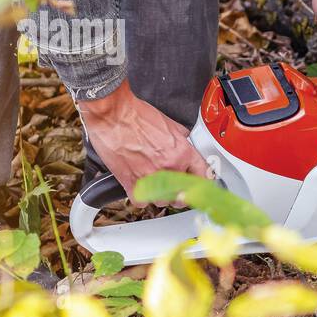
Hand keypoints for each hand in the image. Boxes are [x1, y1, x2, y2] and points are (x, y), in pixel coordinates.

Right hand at [78, 79, 208, 197]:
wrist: (114, 114)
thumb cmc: (136, 115)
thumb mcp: (169, 123)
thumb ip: (181, 138)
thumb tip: (185, 143)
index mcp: (182, 152)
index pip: (203, 176)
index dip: (200, 183)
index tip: (198, 187)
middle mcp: (170, 167)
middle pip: (183, 194)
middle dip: (179, 193)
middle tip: (173, 188)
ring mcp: (151, 177)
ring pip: (163, 201)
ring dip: (159, 196)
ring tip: (153, 185)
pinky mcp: (132, 183)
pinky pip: (142, 202)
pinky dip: (140, 197)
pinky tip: (139, 188)